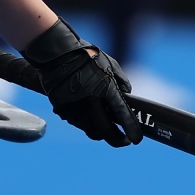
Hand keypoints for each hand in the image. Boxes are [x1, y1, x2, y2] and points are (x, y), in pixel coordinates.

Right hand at [20, 18, 138, 146]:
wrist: (57, 53)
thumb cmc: (86, 56)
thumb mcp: (110, 64)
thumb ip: (121, 82)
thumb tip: (127, 96)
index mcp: (105, 88)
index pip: (122, 114)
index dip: (131, 129)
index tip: (137, 139)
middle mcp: (90, 100)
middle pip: (105, 131)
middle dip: (117, 140)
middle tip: (124, 141)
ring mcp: (74, 106)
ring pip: (90, 130)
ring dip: (100, 132)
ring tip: (106, 126)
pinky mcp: (62, 109)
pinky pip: (76, 123)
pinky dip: (84, 122)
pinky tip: (87, 113)